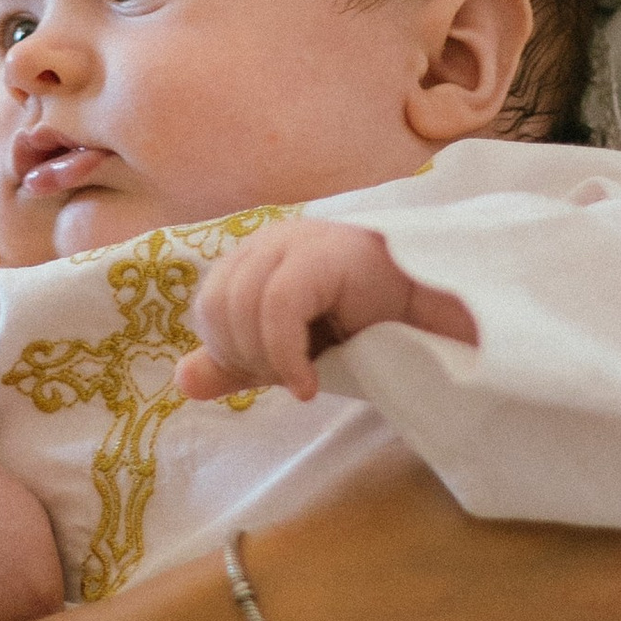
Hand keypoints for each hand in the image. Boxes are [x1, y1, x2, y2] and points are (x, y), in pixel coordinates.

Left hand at [178, 218, 475, 402]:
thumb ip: (239, 363)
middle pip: (217, 305)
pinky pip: (277, 306)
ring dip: (267, 359)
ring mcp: (299, 240)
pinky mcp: (327, 253)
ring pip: (241, 305)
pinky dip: (285, 355)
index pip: (208, 305)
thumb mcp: (290, 355)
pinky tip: (307, 383)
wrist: (438, 321)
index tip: (274, 375)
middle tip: (291, 378)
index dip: (228, 350)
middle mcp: (272, 238)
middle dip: (246, 357)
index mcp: (257, 255)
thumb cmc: (367, 330)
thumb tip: (183, 380)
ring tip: (304, 377)